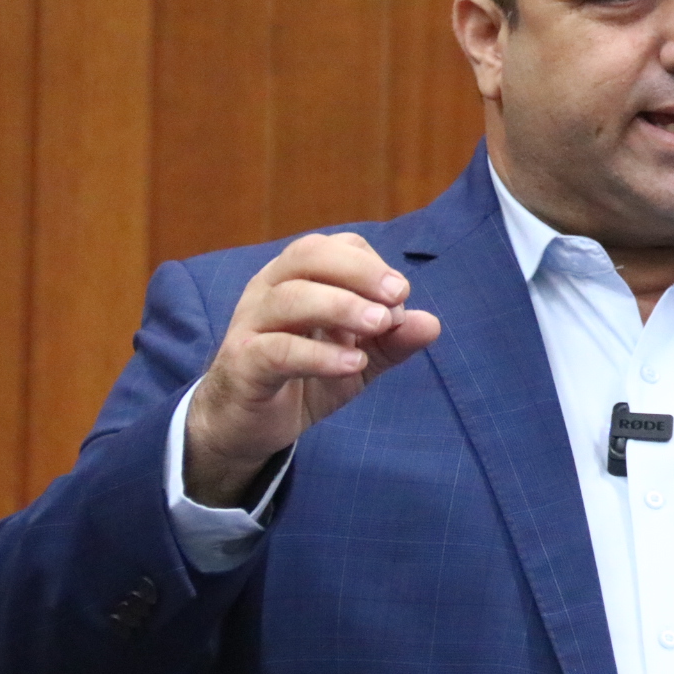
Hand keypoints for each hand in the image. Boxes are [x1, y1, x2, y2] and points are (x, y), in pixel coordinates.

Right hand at [184, 233, 441, 507]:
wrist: (245, 427)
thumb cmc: (303, 379)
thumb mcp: (357, 360)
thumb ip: (392, 342)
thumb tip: (432, 324)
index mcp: (296, 278)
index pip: (334, 247)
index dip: (371, 264)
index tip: (400, 295)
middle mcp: (269, 290)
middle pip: (308, 255)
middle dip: (359, 270)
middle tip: (398, 295)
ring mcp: (251, 325)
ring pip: (290, 297)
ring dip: (342, 306)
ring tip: (381, 324)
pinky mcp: (242, 364)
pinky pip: (277, 349)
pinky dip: (319, 354)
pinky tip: (353, 362)